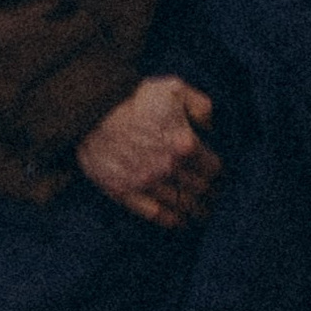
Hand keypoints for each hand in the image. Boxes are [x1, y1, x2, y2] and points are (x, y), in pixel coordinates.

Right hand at [76, 74, 220, 228]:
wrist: (92, 109)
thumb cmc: (134, 97)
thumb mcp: (174, 88)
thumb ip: (201, 105)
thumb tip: (211, 126)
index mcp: (185, 144)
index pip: (214, 169)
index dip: (218, 174)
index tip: (218, 176)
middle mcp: (169, 168)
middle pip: (201, 190)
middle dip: (211, 194)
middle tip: (214, 197)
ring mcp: (148, 183)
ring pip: (182, 205)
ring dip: (196, 210)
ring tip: (202, 213)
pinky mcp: (127, 192)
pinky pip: (156, 214)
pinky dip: (172, 221)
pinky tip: (180, 221)